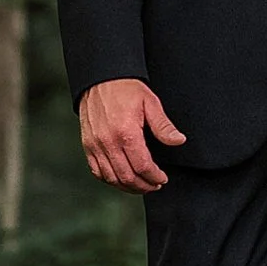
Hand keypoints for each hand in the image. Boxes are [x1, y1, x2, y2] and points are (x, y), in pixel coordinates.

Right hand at [81, 77, 186, 191]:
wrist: (100, 79)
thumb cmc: (125, 88)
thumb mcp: (150, 103)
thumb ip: (164, 126)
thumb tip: (179, 140)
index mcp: (126, 133)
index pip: (142, 166)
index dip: (155, 177)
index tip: (162, 178)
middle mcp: (108, 142)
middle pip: (127, 177)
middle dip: (144, 185)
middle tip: (155, 185)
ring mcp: (95, 145)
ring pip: (111, 178)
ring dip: (127, 186)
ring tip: (141, 186)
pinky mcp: (87, 145)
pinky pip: (97, 171)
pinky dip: (110, 180)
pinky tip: (121, 179)